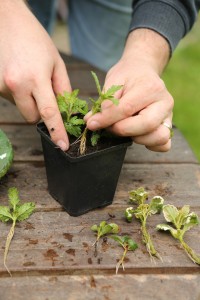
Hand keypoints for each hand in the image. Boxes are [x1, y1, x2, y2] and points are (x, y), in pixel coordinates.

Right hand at [0, 1, 70, 149]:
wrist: (6, 21)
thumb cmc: (35, 40)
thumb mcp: (56, 63)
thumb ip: (62, 89)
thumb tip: (65, 110)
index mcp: (35, 78)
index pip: (48, 112)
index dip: (56, 131)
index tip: (62, 145)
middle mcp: (15, 84)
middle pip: (31, 117)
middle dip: (40, 111)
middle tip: (43, 93)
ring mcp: (1, 85)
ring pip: (20, 107)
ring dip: (27, 99)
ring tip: (27, 76)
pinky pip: (10, 98)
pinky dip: (16, 92)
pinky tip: (17, 75)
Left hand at [85, 29, 173, 151]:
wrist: (143, 70)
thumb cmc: (128, 76)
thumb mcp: (113, 81)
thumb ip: (104, 102)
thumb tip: (91, 122)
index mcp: (151, 87)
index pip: (127, 108)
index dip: (107, 119)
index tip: (92, 124)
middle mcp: (164, 102)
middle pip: (147, 125)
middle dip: (123, 130)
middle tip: (110, 127)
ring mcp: (168, 116)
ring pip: (159, 138)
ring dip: (138, 139)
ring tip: (125, 129)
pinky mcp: (168, 127)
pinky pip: (164, 144)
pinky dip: (150, 145)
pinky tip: (137, 136)